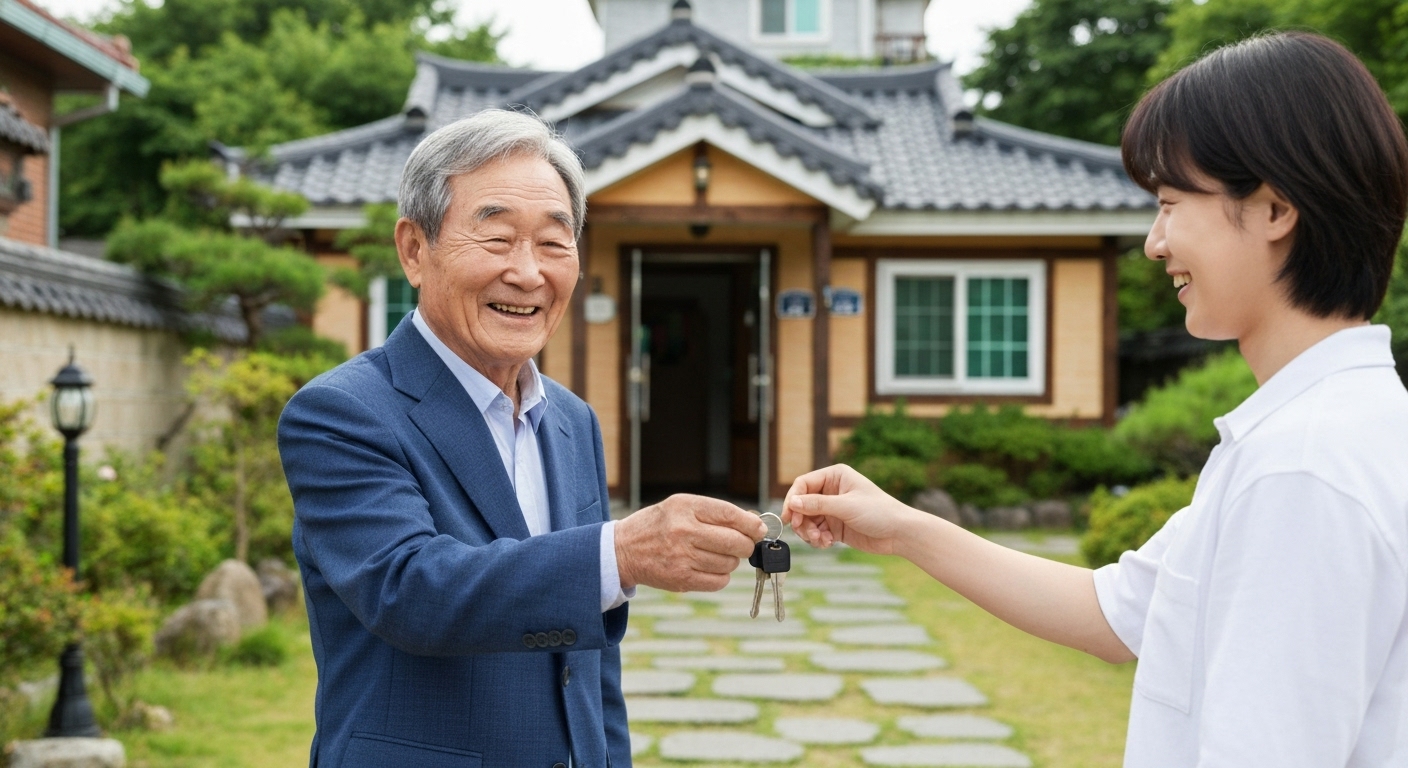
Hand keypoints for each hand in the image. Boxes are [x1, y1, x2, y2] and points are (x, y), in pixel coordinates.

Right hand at [615, 494, 766, 591]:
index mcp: (685, 508)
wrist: (624, 550)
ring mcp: (682, 557)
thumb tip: (753, 523)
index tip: (759, 529)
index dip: (751, 524)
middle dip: (746, 545)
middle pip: (735, 542)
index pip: (730, 515)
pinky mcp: (681, 580)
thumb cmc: (659, 525)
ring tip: (716, 554)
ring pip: (729, 563)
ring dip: (731, 561)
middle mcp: (684, 531)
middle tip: (742, 544)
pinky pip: (719, 581)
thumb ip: (715, 512)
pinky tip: (709, 567)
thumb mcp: (682, 507)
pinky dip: (721, 576)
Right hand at [783, 464, 921, 554]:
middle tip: (805, 532)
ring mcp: (833, 509)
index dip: (793, 500)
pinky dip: (818, 539)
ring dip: (809, 533)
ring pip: (807, 520)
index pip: (803, 484)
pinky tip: (828, 543)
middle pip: (802, 504)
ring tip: (820, 540)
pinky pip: (816, 532)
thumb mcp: (846, 506)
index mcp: (835, 476)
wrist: (899, 533)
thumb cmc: (879, 512)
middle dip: (802, 520)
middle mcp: (831, 491)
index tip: (789, 517)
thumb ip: (817, 504)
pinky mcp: (835, 526)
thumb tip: (793, 502)